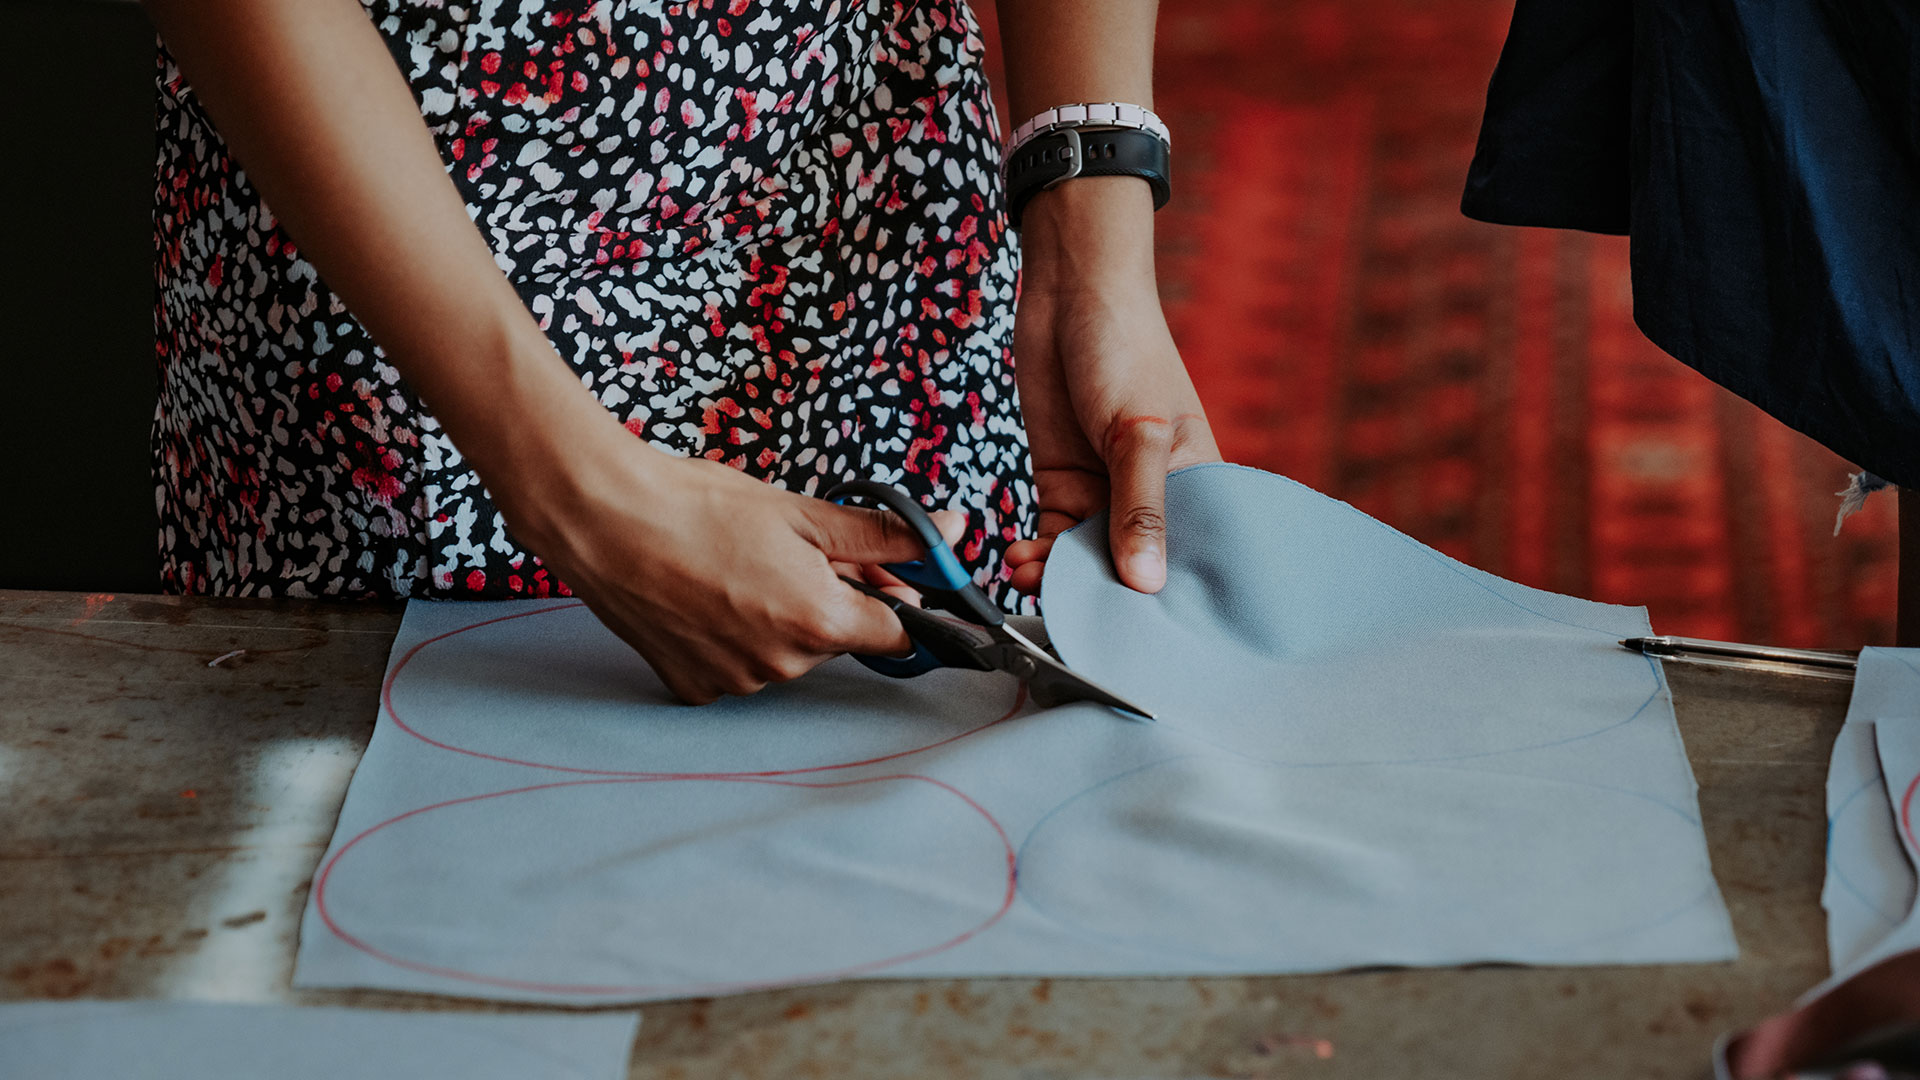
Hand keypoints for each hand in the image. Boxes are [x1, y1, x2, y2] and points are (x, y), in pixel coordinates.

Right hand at [506, 428, 961, 703]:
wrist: (605, 519)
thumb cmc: (700, 506)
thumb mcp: (803, 512)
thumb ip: (883, 533)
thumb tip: (950, 533)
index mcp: (820, 621)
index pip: (897, 634)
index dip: (895, 599)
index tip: (881, 575)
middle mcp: (783, 665)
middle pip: (836, 639)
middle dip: (829, 599)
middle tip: (789, 551)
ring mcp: (735, 682)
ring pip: (785, 654)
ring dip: (777, 618)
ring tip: (734, 568)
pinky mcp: (692, 687)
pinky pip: (736, 668)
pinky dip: (731, 638)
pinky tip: (705, 597)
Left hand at [1004, 177, 1220, 594]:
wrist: (1070, 294)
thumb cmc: (1127, 349)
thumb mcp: (1138, 434)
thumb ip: (1138, 508)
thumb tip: (1145, 583)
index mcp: (1200, 489)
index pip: (1190, 564)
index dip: (1164, 604)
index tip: (1135, 637)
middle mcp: (1155, 501)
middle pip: (1131, 570)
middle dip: (1099, 595)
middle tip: (1068, 614)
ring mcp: (1106, 495)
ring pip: (1085, 559)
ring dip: (1056, 574)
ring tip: (1028, 577)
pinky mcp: (1064, 485)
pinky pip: (1052, 538)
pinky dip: (1034, 554)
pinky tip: (1016, 559)